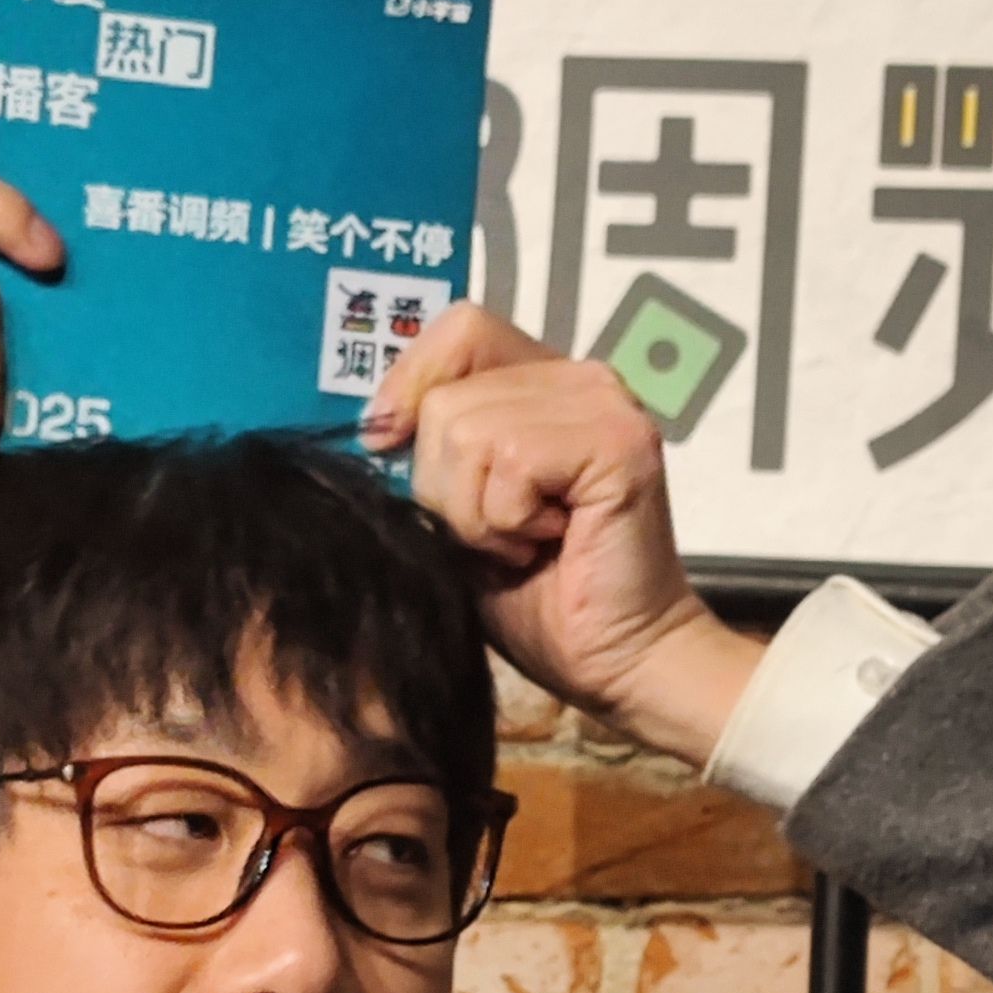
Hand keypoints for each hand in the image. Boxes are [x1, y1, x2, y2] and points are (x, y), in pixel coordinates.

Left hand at [362, 303, 760, 766]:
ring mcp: (604, 402)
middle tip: (501, 534)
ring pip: (468, 430)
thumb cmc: (539, 599)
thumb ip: (431, 452)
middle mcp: (580, 379)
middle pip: (447, 397)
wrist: (615, 662)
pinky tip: (550, 543)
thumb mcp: (459, 514)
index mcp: (544, 385)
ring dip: (478, 513)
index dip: (411, 384)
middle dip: (446, 487)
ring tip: (527, 542)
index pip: (460, 330)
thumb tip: (374, 423)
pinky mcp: (618, 440)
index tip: (391, 445)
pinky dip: (508, 521)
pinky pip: (510, 461)